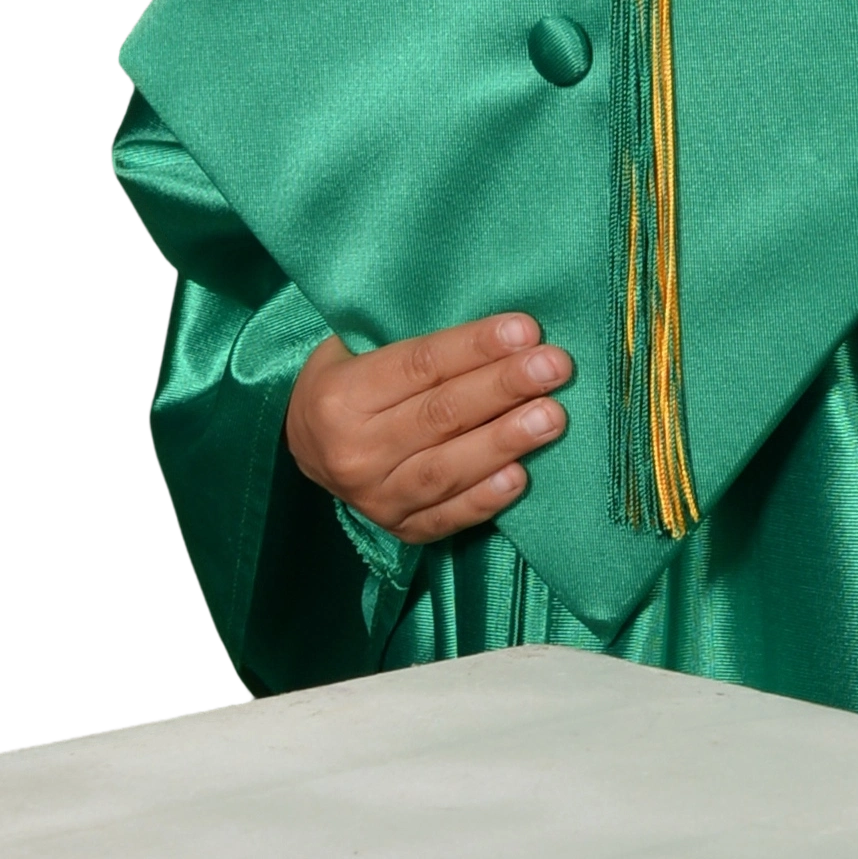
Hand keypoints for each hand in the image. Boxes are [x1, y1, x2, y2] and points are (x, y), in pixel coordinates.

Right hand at [284, 312, 571, 541]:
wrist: (303, 445)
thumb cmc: (347, 378)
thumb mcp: (356, 346)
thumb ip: (414, 340)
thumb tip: (498, 329)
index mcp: (340, 396)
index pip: (418, 366)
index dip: (475, 347)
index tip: (526, 330)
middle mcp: (353, 451)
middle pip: (440, 416)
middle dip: (503, 388)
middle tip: (555, 367)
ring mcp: (374, 497)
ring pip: (446, 469)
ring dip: (505, 441)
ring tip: (552, 417)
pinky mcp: (398, 529)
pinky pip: (446, 517)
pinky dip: (484, 499)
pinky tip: (521, 476)